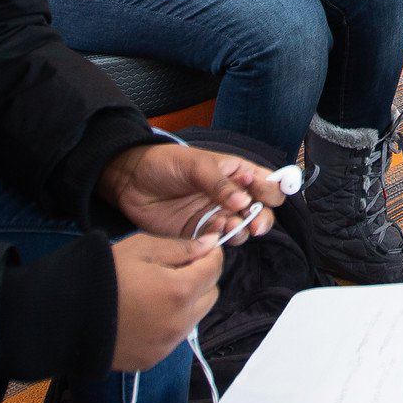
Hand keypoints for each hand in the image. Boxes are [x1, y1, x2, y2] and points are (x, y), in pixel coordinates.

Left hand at [97, 141, 286, 241]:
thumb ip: (220, 183)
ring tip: (231, 226)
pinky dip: (221, 239)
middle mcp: (229, 194)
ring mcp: (215, 213)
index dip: (271, 189)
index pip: (264, 181)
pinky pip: (218, 239)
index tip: (268, 197)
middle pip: (259, 209)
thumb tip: (243, 201)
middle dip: (262, 218)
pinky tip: (214, 233)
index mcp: (234, 172)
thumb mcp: (195, 165)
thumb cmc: (165, 163)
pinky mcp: (199, 231)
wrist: (130, 180)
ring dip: (242, 230)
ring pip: (241, 227)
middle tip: (255, 224)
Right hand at [110, 234, 223, 371]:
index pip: (215, 269)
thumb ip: (181, 247)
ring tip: (158, 290)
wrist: (65, 315)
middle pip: (211, 295)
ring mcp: (168, 344)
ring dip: (188, 302)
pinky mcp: (154, 358)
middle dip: (201, 278)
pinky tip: (147, 312)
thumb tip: (210, 243)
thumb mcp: (141, 248)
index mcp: (179, 291)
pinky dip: (171, 322)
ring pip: (196, 317)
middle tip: (176, 268)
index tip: (200, 247)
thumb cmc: (103, 275)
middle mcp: (180, 322)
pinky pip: (176, 336)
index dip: (211, 254)